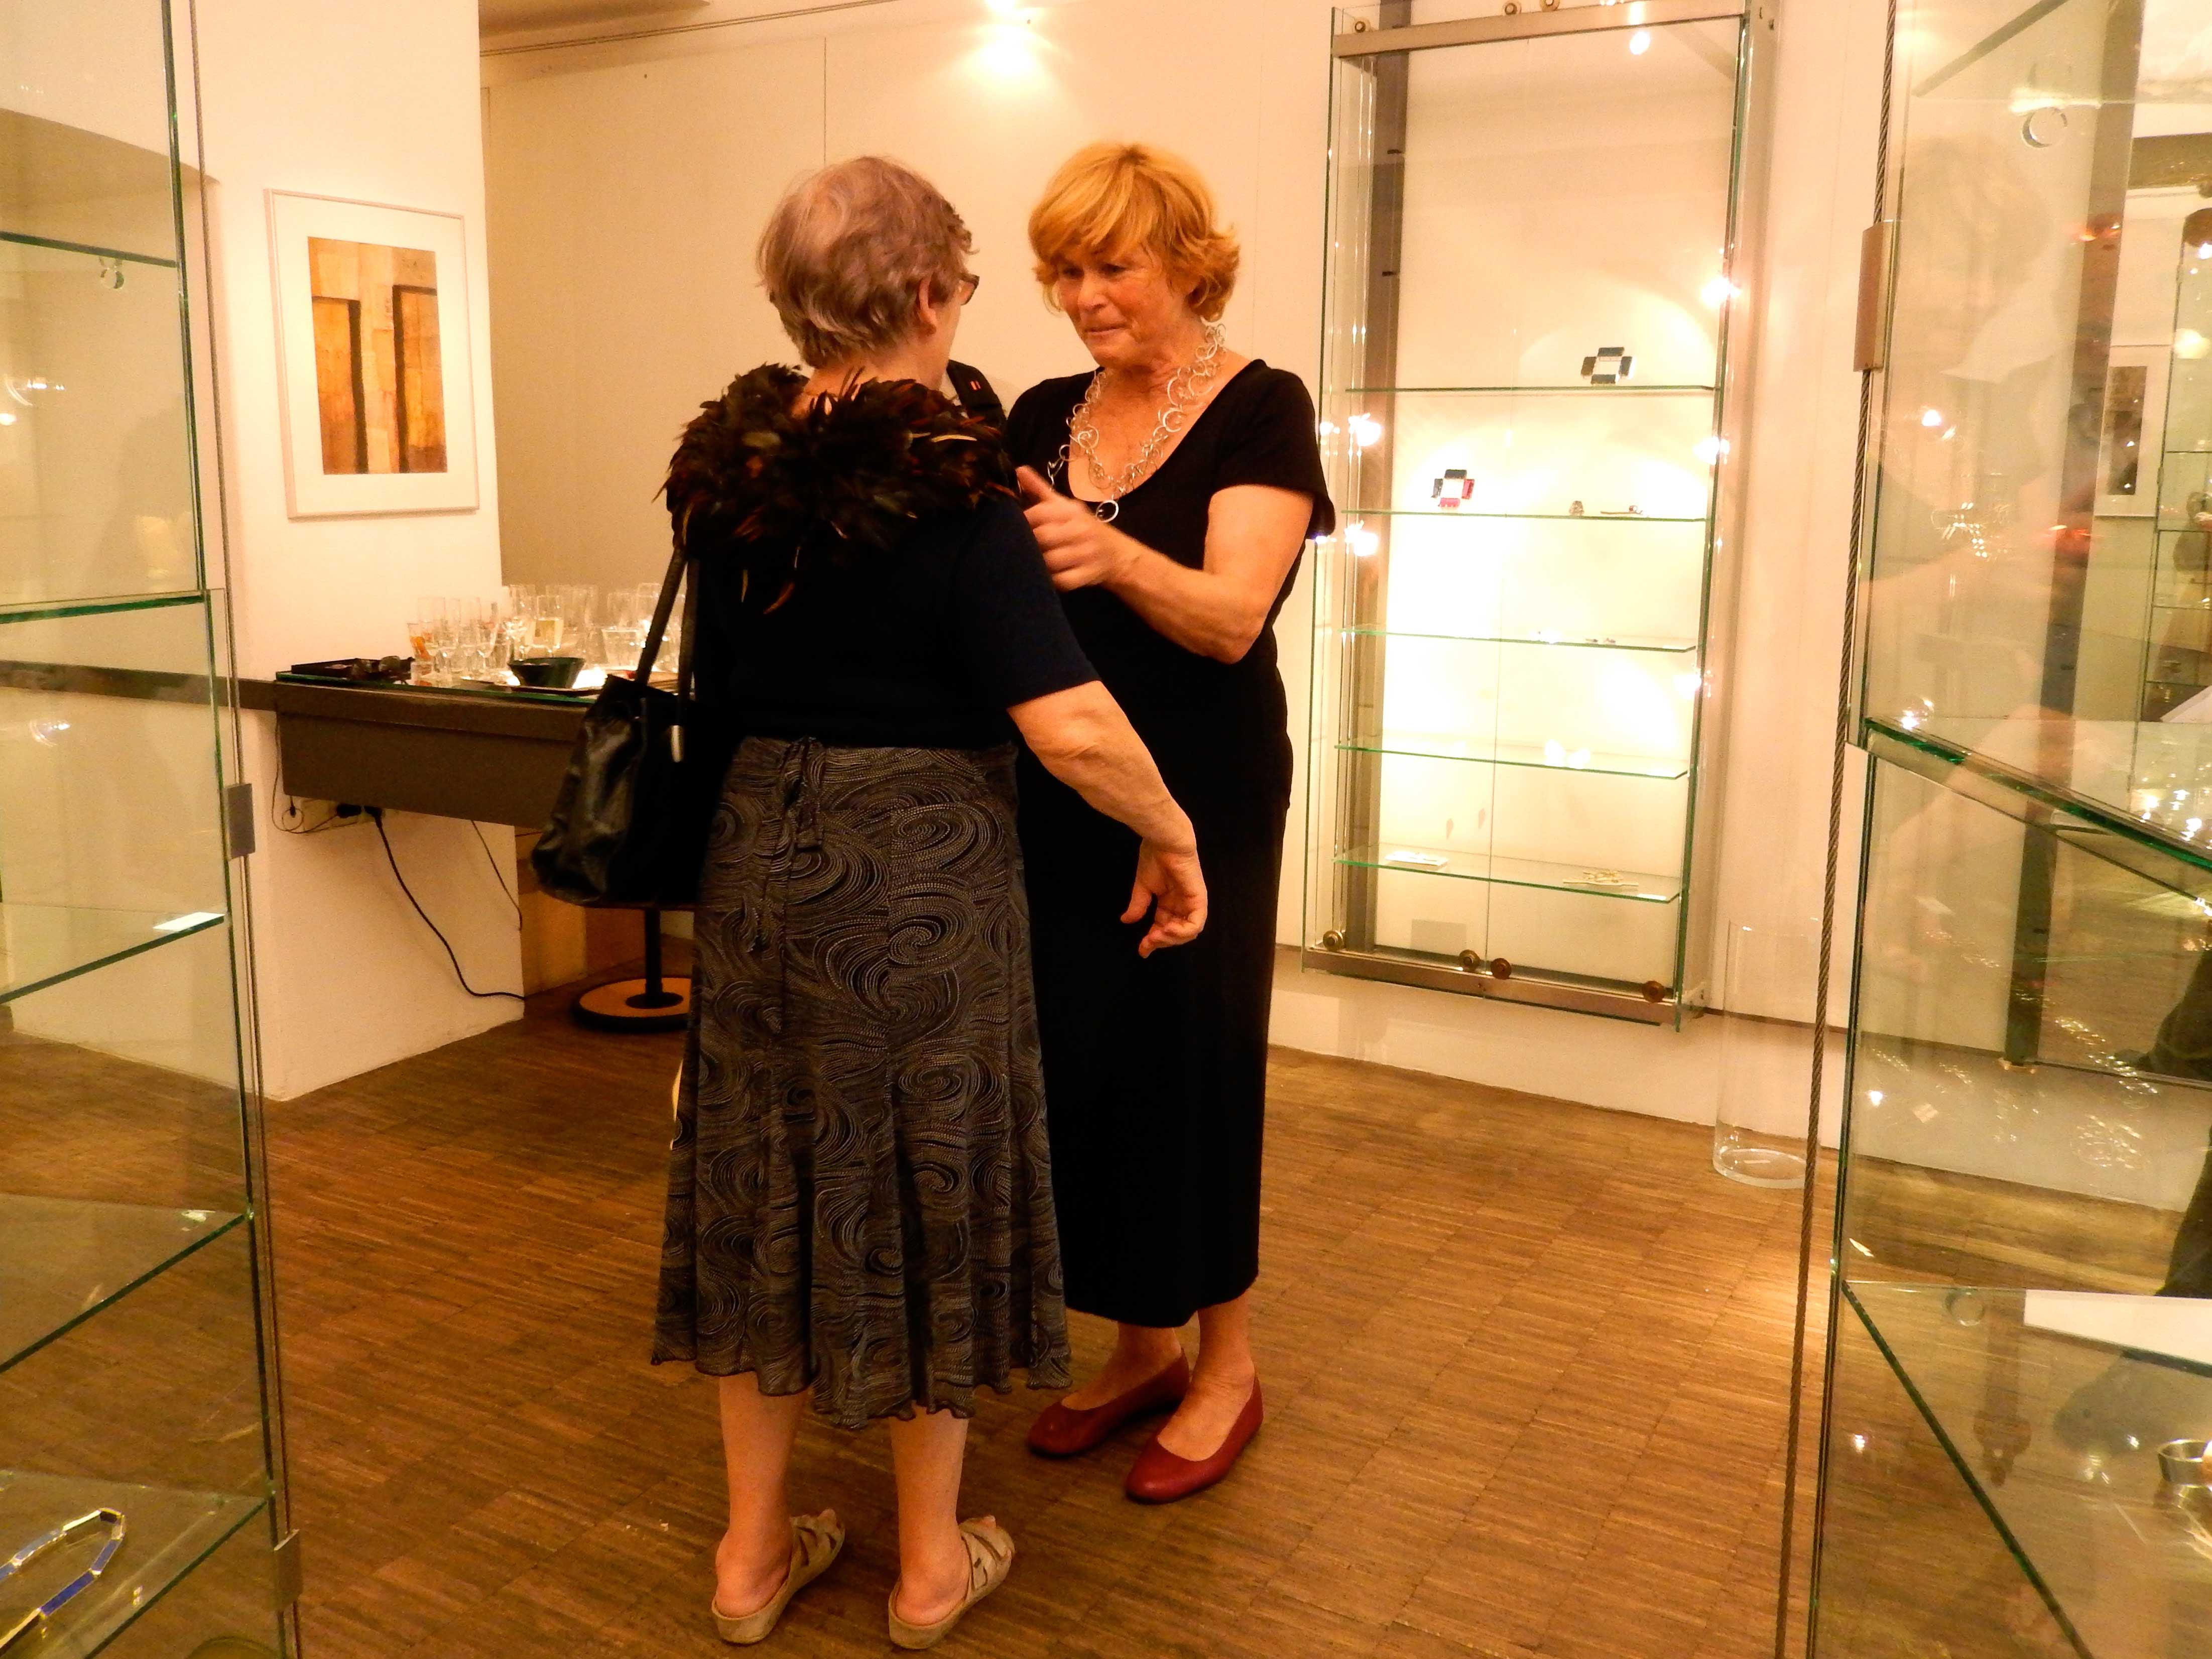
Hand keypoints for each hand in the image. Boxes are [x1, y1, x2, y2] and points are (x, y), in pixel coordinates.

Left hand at [1018, 466, 1135, 591]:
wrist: (1116, 553)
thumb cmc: (1083, 527)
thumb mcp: (1064, 506)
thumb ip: (1040, 490)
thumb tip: (1018, 470)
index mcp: (1071, 511)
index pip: (1039, 513)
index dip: (1022, 522)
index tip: (1013, 526)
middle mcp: (1080, 529)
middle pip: (1042, 538)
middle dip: (1028, 543)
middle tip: (1018, 547)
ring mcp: (1086, 553)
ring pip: (1050, 561)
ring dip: (1037, 563)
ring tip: (1031, 561)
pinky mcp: (1088, 575)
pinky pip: (1062, 580)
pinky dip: (1051, 580)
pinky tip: (1046, 576)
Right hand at [1123, 833, 1205, 956]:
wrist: (1164, 841)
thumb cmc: (1155, 858)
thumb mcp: (1143, 887)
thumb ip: (1138, 905)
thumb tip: (1126, 921)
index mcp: (1170, 902)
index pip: (1164, 928)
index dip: (1153, 941)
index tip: (1141, 950)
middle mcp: (1182, 905)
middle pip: (1176, 933)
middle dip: (1161, 942)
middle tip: (1147, 943)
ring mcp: (1192, 903)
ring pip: (1187, 933)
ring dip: (1170, 939)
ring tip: (1155, 937)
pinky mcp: (1199, 900)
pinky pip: (1195, 924)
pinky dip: (1182, 932)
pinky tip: (1167, 930)